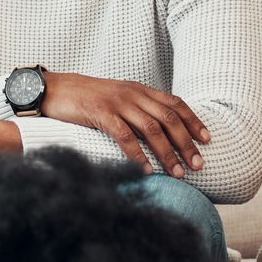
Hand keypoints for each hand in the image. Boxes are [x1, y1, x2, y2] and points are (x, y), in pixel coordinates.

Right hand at [39, 71, 209, 178]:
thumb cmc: (85, 99)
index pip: (175, 104)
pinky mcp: (100, 114)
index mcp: (139, 90)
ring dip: (167, 153)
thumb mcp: (117, 98)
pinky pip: (124, 136)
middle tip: (198, 164)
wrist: (54, 89)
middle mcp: (133, 94)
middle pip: (168, 119)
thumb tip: (157, 130)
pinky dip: (138, 154)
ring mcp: (117, 103)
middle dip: (186, 143)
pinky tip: (146, 169)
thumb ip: (137, 109)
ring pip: (151, 129)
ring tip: (178, 172)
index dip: (193, 122)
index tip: (207, 140)